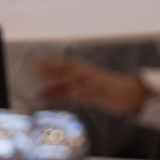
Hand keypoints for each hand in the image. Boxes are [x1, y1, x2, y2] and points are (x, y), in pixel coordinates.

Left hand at [32, 59, 148, 115]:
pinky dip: (83, 91)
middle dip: (52, 69)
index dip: (47, 65)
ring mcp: (95, 81)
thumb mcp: (77, 91)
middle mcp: (85, 72)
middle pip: (66, 69)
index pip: (60, 65)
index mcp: (79, 70)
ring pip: (78, 78)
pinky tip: (74, 93)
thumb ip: (59, 91)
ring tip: (51, 81)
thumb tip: (39, 94)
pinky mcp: (105, 91)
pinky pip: (93, 90)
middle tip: (36, 70)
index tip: (33, 66)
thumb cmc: (98, 90)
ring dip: (65, 79)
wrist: (126, 93)